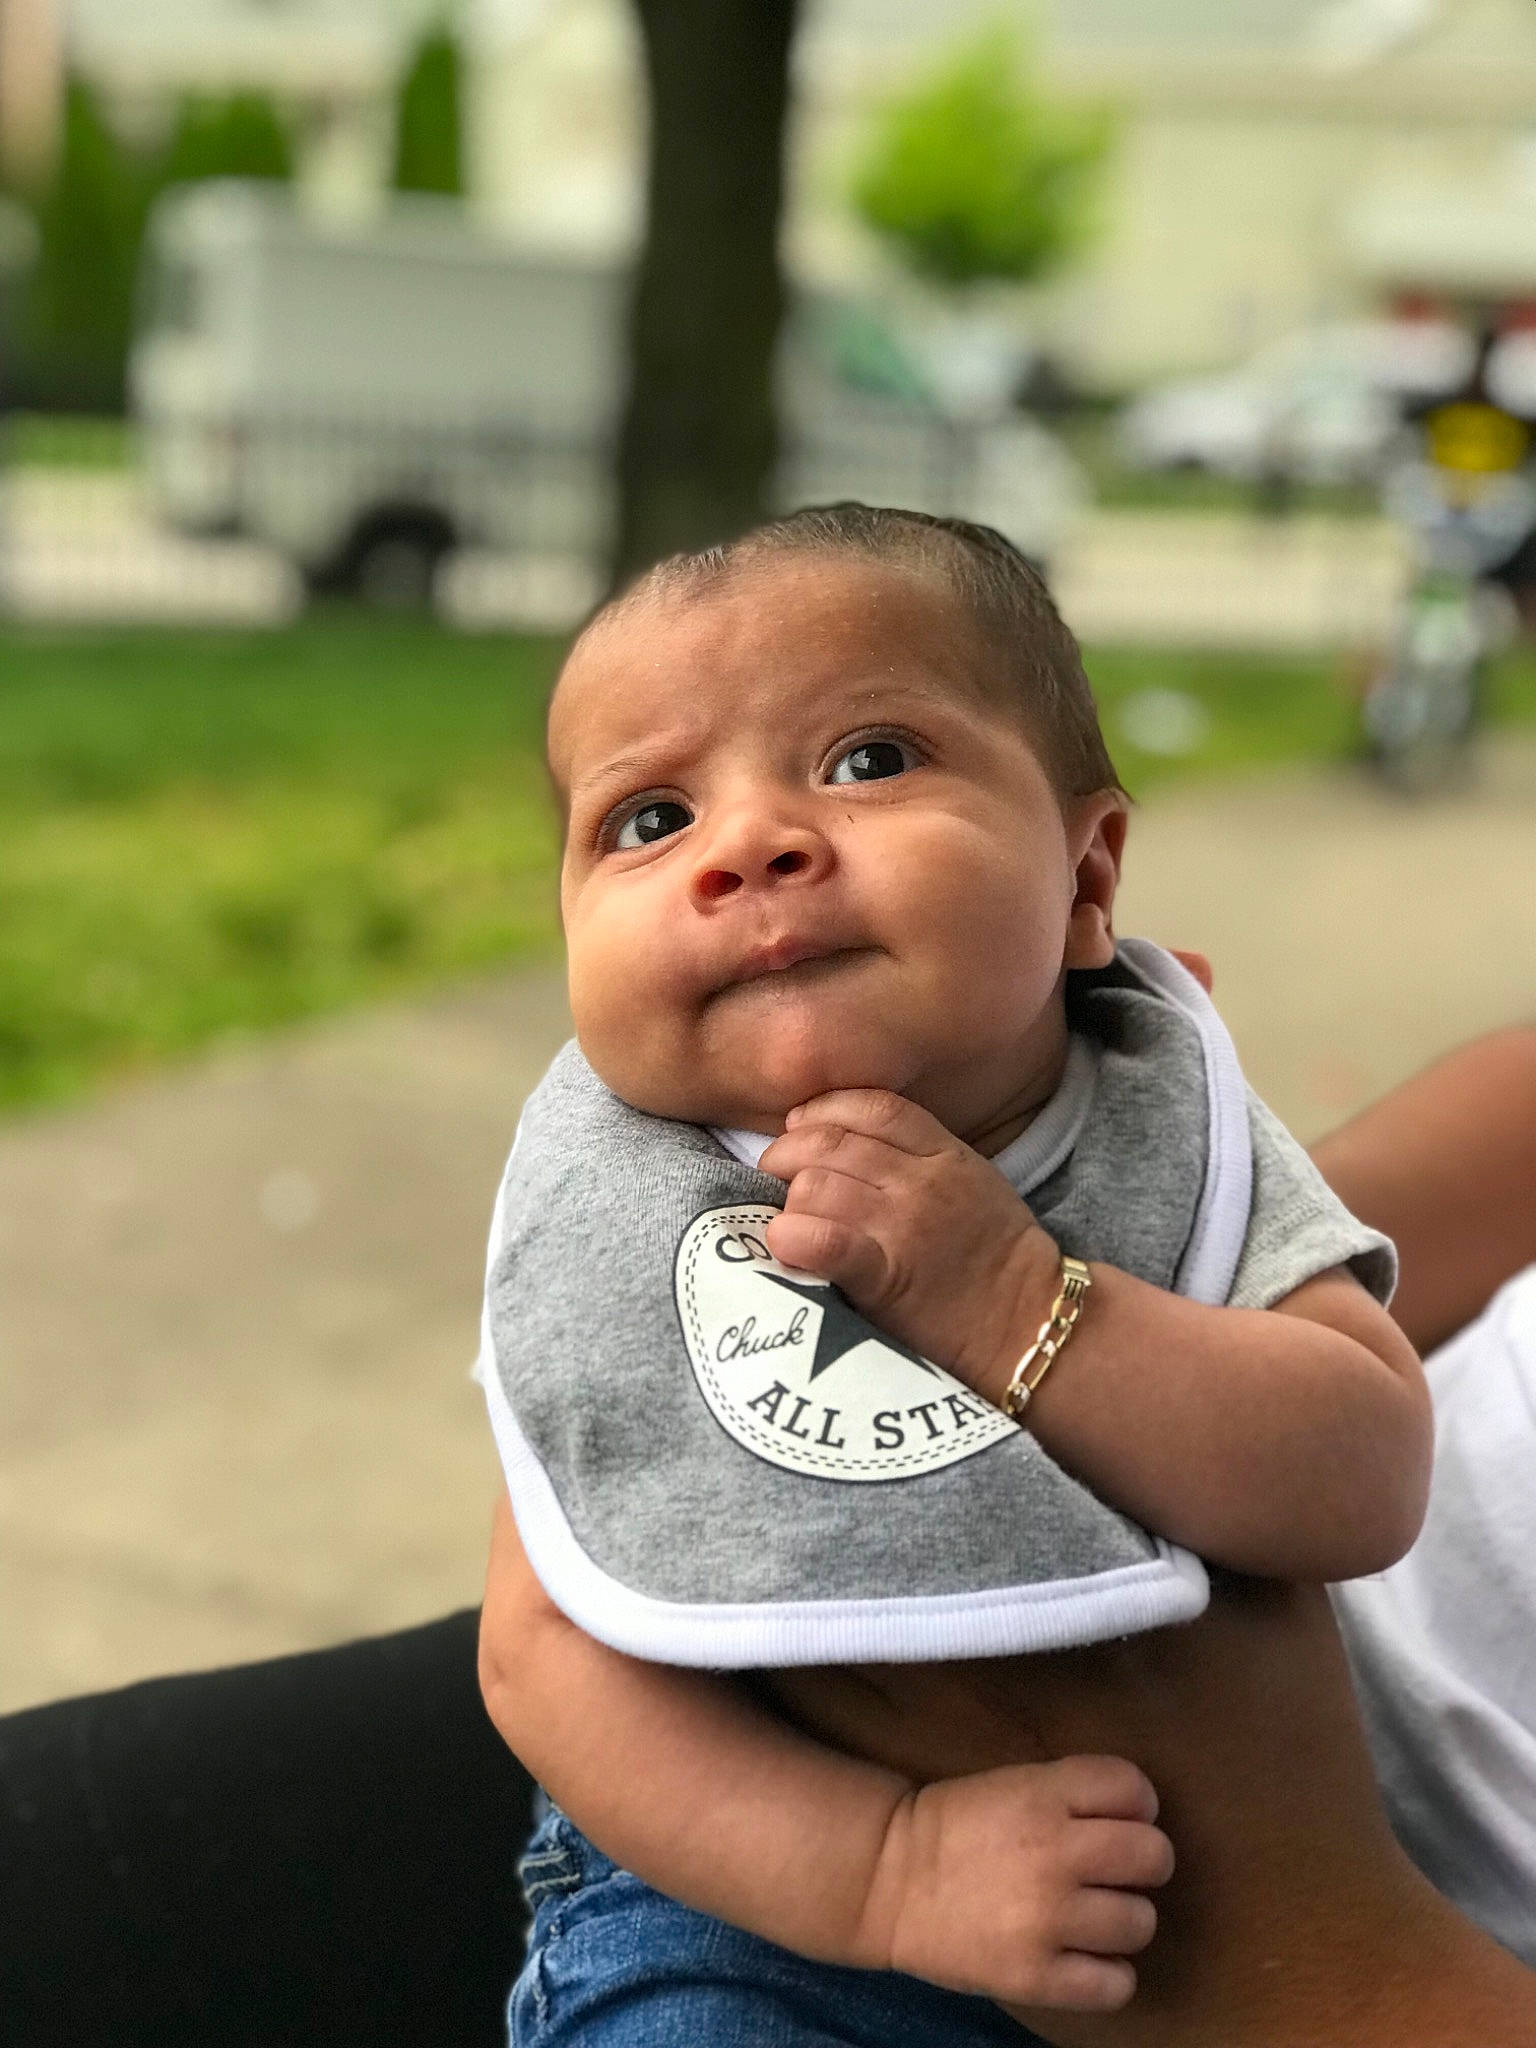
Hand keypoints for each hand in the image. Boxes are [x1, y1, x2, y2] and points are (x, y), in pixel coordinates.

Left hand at [758, 1089, 1058, 1398]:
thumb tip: (846, 1144)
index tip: (799, 1127)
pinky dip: (792, 1237)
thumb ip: (918, 1155)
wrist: (1030, 1323)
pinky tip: (785, 1243)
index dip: (823, 1111)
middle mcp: (920, 1183)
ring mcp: (902, 1227)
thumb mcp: (971, 1181)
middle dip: (789, 1155)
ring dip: (791, 1203)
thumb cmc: (997, 1258)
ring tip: (793, 1222)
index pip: (872, 1107)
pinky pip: (823, 1240)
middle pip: (831, 1143)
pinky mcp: (885, 1275)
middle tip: (777, 1177)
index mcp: (944, 1154)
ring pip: (816, 1186)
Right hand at [867, 1756, 1172, 2008]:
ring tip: (1091, 1917)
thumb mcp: (1015, 1783)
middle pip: (1154, 1856)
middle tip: (1115, 1872)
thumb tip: (1142, 1822)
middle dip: (1143, 1862)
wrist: (890, 1880)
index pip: (1134, 1788)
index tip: (1120, 1819)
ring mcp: (1046, 1920)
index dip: (1137, 1805)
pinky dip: (1109, 1975)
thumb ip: (1074, 1795)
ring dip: (1123, 1920)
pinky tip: (1084, 1959)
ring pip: (1141, 1922)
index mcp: (1044, 1794)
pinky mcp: (1035, 1977)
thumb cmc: (958, 1827)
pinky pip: (1116, 1984)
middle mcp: (1053, 1853)